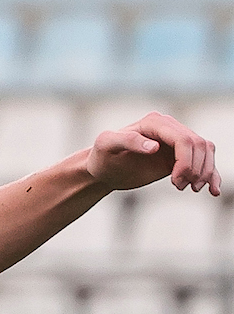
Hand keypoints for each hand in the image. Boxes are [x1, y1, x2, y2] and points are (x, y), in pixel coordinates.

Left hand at [87, 112, 221, 195]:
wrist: (103, 168)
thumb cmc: (102, 156)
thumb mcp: (106, 145)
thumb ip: (128, 141)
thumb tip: (154, 147)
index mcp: (155, 123)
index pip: (184, 140)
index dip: (186, 162)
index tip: (175, 182)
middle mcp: (170, 128)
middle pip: (199, 145)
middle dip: (194, 169)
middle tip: (179, 187)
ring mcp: (177, 141)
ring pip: (206, 151)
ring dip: (204, 172)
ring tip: (189, 189)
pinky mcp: (180, 155)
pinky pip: (204, 160)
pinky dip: (211, 174)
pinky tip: (212, 190)